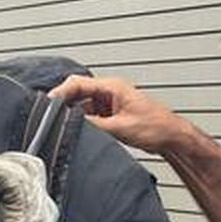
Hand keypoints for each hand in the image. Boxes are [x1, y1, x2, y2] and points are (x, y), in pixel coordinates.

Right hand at [48, 74, 184, 154]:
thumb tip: (72, 124)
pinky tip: (76, 132)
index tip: (48, 105)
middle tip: (49, 118)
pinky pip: (89, 115)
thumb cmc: (156, 127)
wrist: (172, 138)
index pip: (78, 83)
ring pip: (81, 104)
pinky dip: (82, 122)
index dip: (60, 93)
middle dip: (63, 104)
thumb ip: (94, 125)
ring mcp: (109, 103)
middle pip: (76, 92)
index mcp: (112, 87)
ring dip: (72, 115)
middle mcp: (109, 92)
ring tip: (61, 127)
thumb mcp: (120, 127)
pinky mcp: (110, 114)